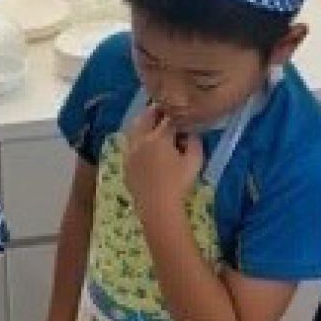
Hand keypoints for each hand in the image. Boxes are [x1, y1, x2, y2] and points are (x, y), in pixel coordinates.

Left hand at [123, 107, 203, 222]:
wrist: (158, 207)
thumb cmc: (179, 183)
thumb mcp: (195, 159)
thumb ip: (194, 140)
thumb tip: (190, 131)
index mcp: (159, 137)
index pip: (168, 117)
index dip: (175, 113)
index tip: (180, 113)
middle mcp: (141, 141)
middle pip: (146, 118)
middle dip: (155, 112)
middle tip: (163, 112)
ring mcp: (130, 154)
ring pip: (134, 130)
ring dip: (143, 124)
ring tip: (152, 126)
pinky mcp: (126, 166)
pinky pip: (130, 147)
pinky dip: (136, 141)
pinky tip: (144, 146)